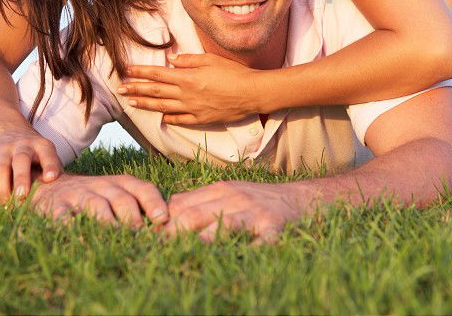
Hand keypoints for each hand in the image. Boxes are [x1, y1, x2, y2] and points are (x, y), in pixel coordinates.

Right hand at [0, 128, 62, 204]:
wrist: (10, 132)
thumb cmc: (35, 154)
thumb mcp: (47, 156)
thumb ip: (53, 171)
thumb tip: (58, 193)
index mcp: (41, 146)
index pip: (48, 154)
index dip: (50, 165)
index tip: (51, 178)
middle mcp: (22, 145)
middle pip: (21, 160)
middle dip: (21, 179)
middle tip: (21, 197)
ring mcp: (3, 149)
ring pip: (1, 168)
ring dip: (2, 189)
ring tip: (6, 206)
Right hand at [31, 174, 168, 226]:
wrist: (49, 186)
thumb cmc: (94, 197)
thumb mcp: (116, 195)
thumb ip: (139, 206)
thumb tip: (168, 228)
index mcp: (120, 184)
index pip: (142, 189)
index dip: (154, 202)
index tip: (162, 219)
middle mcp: (102, 186)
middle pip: (121, 198)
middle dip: (133, 217)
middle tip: (142, 235)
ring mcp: (79, 195)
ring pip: (96, 206)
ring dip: (108, 223)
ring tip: (117, 239)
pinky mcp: (56, 207)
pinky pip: (64, 216)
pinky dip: (71, 226)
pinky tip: (80, 238)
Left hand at [118, 53, 262, 124]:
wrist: (251, 93)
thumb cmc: (233, 73)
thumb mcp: (211, 59)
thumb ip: (188, 60)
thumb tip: (171, 59)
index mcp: (187, 77)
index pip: (157, 74)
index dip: (140, 72)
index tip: (126, 71)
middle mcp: (186, 94)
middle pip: (156, 91)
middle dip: (136, 89)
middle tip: (120, 90)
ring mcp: (192, 109)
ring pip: (163, 107)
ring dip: (145, 104)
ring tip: (131, 103)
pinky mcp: (201, 119)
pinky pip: (180, 119)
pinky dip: (169, 118)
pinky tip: (160, 117)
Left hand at [164, 180, 307, 243]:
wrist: (300, 198)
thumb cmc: (257, 199)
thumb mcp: (227, 192)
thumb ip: (198, 199)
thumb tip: (165, 211)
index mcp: (219, 190)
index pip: (181, 205)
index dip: (162, 224)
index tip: (150, 241)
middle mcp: (234, 199)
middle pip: (194, 215)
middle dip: (173, 235)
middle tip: (160, 255)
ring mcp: (254, 213)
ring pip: (223, 225)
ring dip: (204, 241)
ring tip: (191, 255)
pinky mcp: (274, 228)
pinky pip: (261, 242)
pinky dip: (251, 252)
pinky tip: (241, 260)